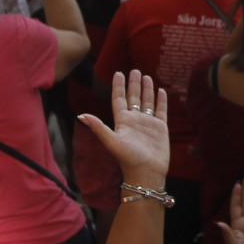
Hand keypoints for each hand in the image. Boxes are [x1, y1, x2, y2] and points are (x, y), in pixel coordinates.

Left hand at [79, 70, 170, 186]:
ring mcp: (148, 123)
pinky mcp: (161, 128)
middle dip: (134, 84)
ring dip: (147, 89)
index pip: (119, 99)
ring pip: (147, 101)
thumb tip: (81, 116)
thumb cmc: (128, 159)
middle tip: (135, 70)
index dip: (118, 86)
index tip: (119, 73)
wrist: (147, 172)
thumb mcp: (112, 141)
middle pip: (133, 97)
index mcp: (122, 121)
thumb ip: (98, 128)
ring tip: (147, 76)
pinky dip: (161, 100)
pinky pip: (161, 110)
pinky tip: (161, 91)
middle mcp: (135, 120)